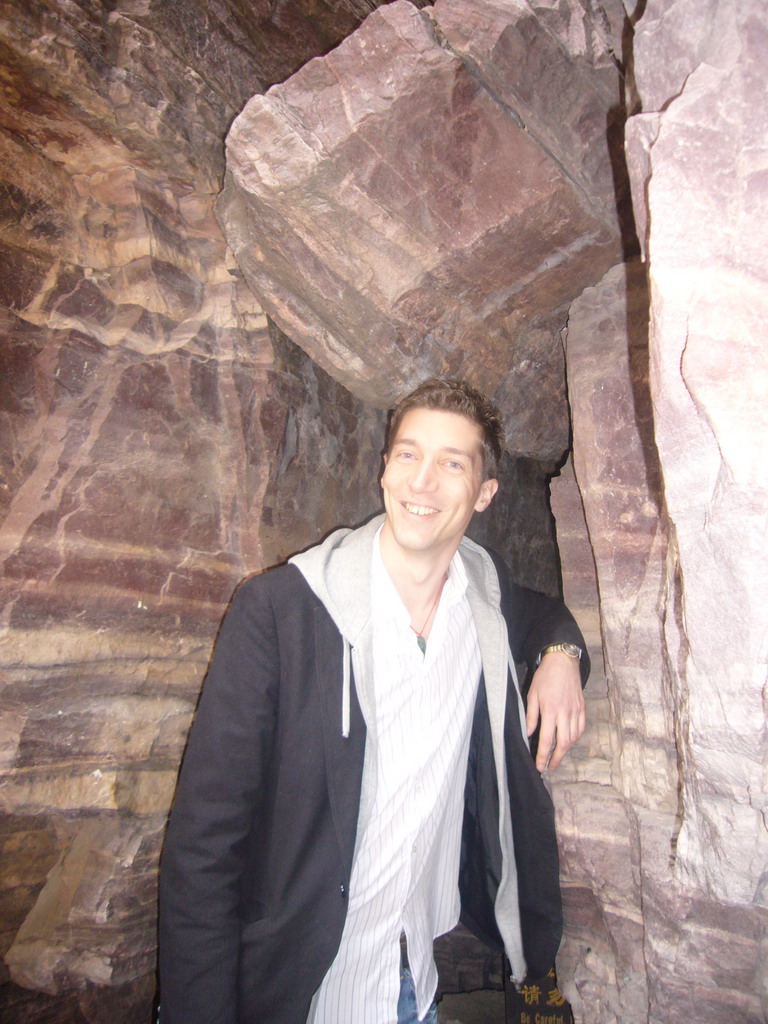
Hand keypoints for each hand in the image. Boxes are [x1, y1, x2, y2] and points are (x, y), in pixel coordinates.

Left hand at [526, 651, 585, 770]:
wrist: (563, 662)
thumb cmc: (545, 677)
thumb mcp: (532, 694)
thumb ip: (530, 716)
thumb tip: (528, 734)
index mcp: (550, 710)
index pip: (547, 739)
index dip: (543, 755)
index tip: (540, 765)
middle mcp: (565, 713)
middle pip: (563, 743)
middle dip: (556, 758)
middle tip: (550, 767)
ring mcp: (576, 711)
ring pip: (573, 738)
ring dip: (565, 750)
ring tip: (557, 756)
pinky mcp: (582, 708)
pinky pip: (581, 728)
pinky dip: (575, 738)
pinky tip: (569, 742)